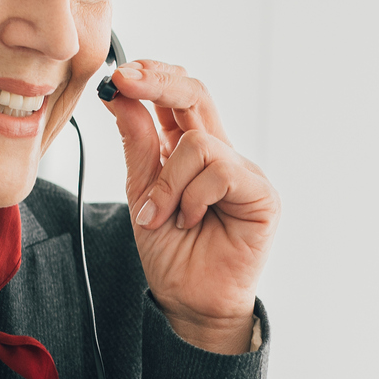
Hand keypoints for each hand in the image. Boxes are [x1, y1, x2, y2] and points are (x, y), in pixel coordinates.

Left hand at [103, 61, 278, 354]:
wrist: (191, 303)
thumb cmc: (172, 254)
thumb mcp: (141, 194)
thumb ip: (137, 145)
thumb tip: (121, 94)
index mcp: (191, 153)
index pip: (177, 97)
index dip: (151, 78)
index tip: (118, 75)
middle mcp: (220, 155)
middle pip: (196, 95)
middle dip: (158, 82)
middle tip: (125, 79)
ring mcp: (243, 172)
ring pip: (198, 142)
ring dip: (168, 180)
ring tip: (162, 217)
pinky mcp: (260, 194)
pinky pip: (219, 170)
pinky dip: (192, 197)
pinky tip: (190, 222)